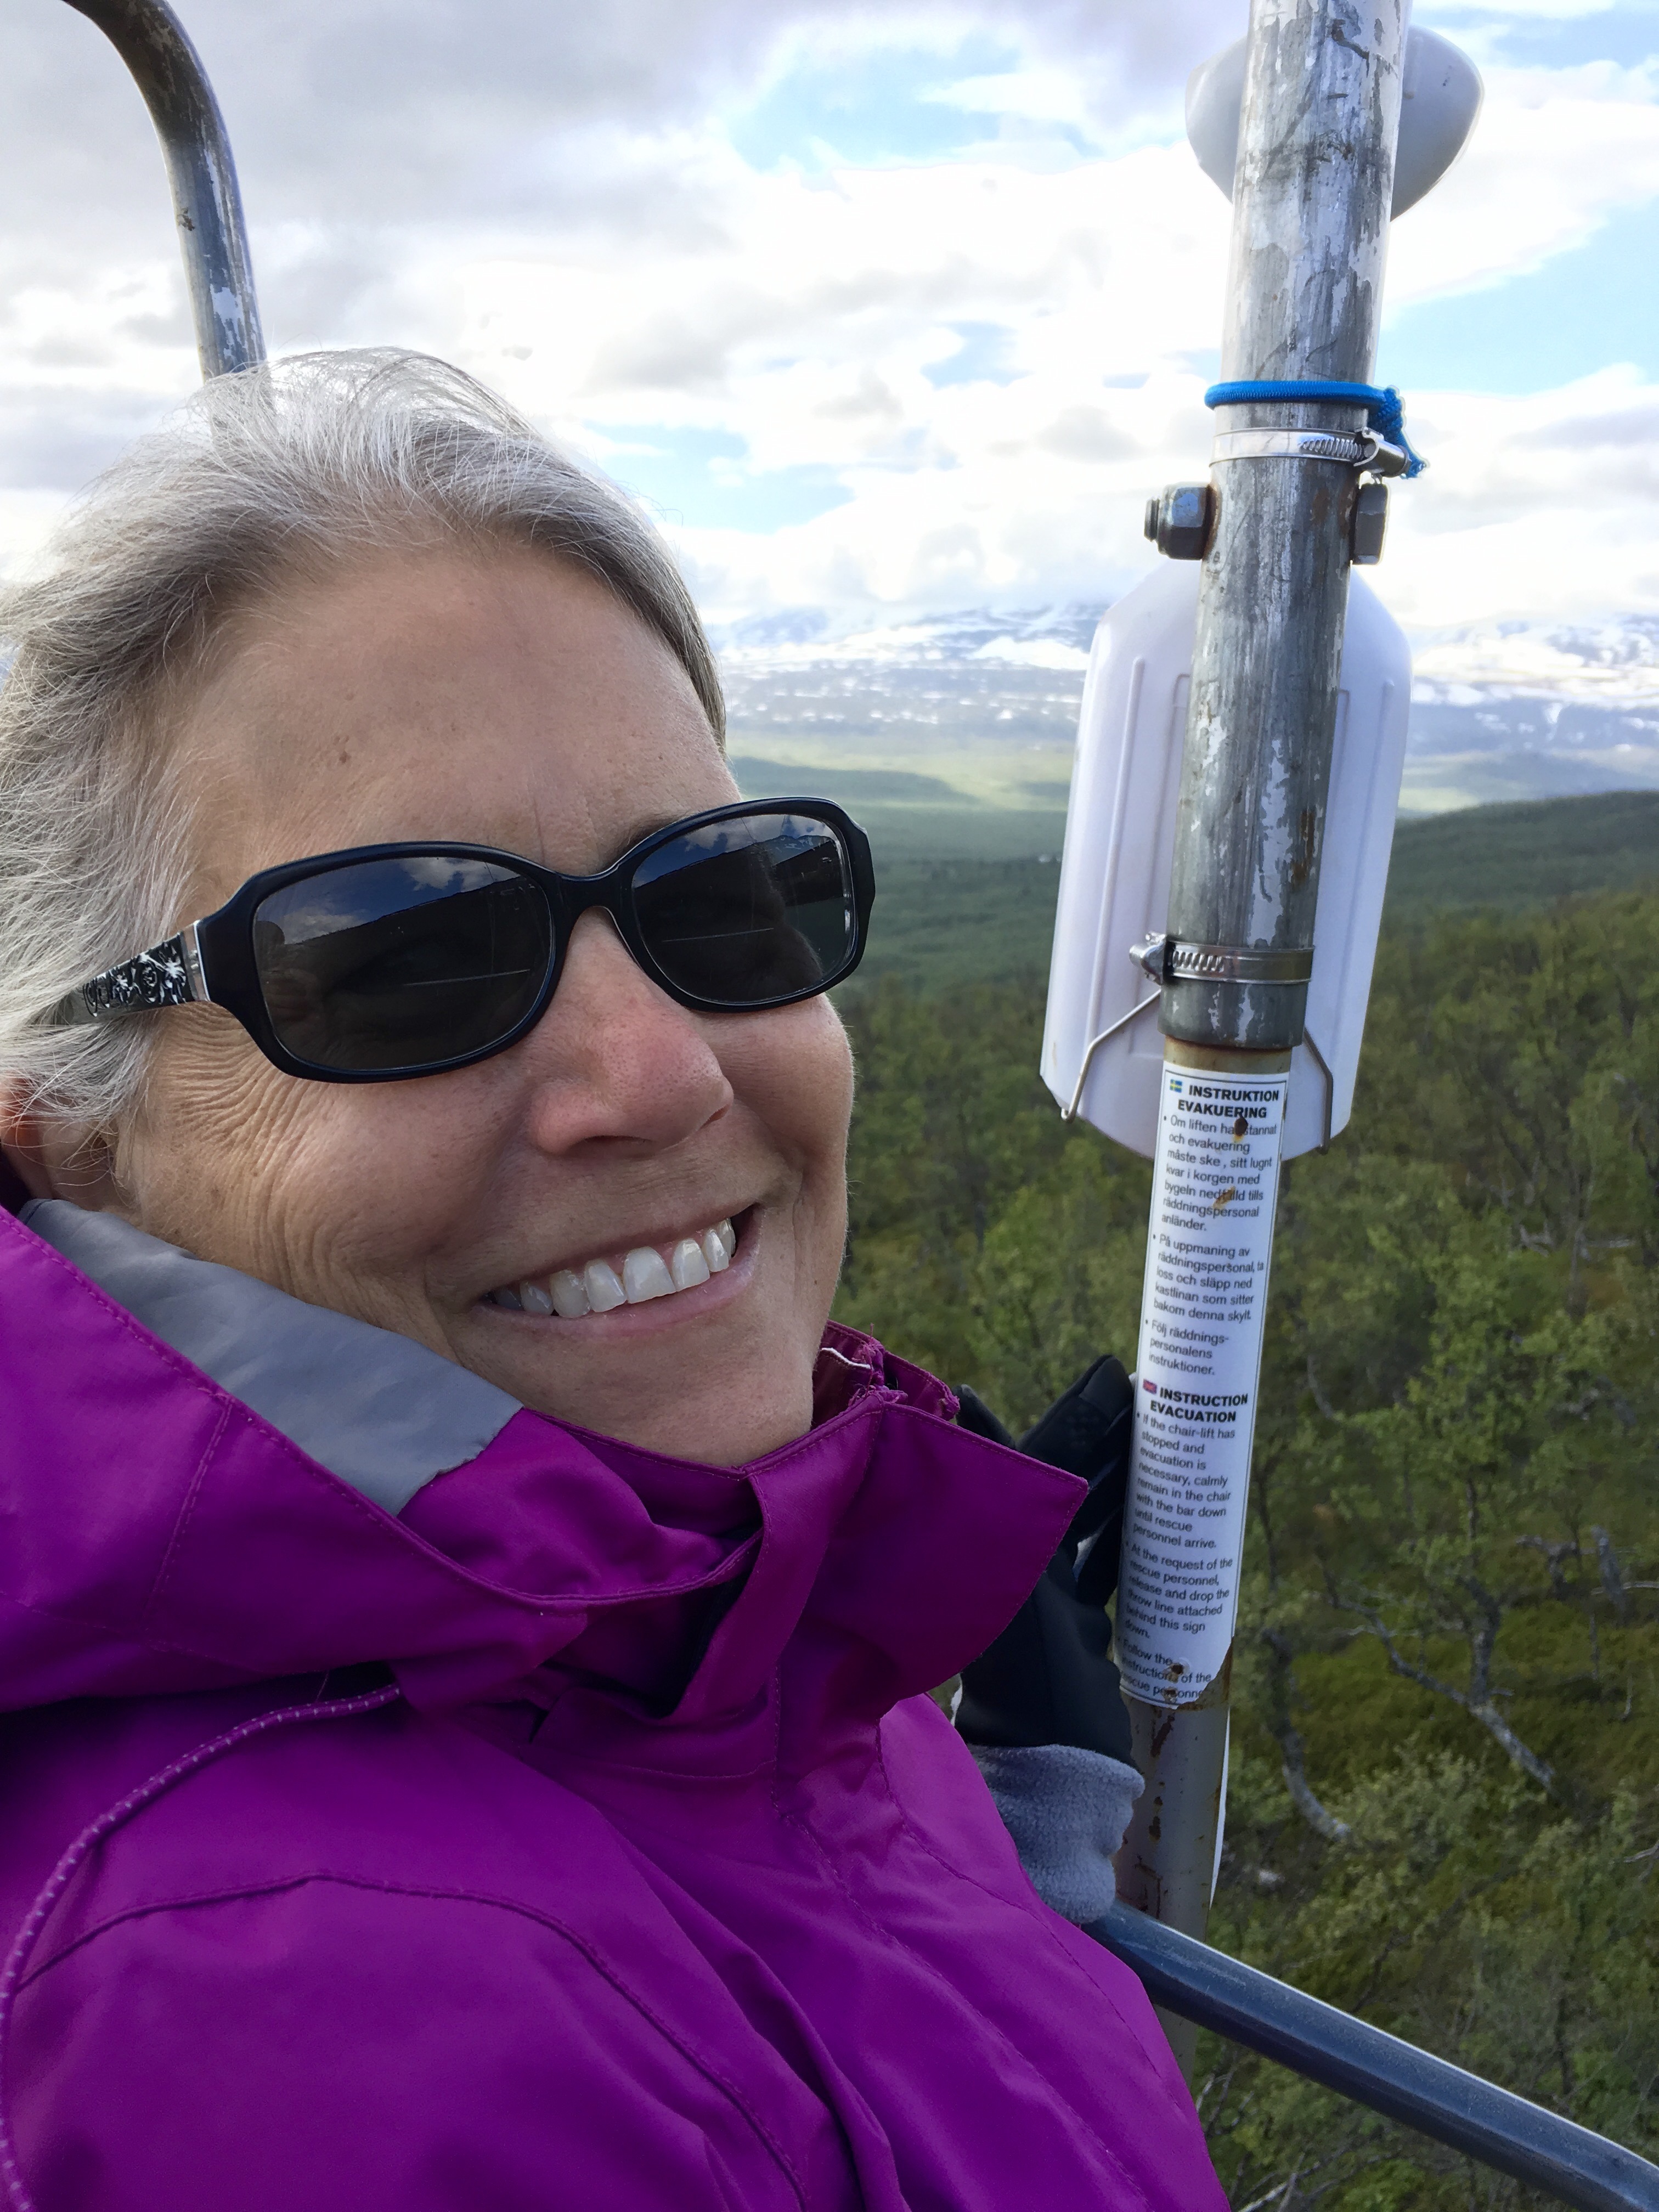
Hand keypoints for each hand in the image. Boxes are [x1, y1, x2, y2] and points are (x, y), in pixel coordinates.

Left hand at [953, 1357, 1134, 1764]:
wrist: (1054, 1764)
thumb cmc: (1030, 1668)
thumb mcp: (1023, 1565)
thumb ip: (1007, 1481)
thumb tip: (967, 1398)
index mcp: (1000, 1543)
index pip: (1039, 1460)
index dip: (1077, 1417)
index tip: (1113, 1374)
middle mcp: (1020, 1566)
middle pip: (1069, 1485)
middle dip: (1106, 1439)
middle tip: (1149, 1393)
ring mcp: (1050, 1601)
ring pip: (1092, 1524)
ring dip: (1125, 1484)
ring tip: (1165, 1442)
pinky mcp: (1080, 1633)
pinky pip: (1109, 1571)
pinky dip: (1135, 1543)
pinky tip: (1164, 1517)